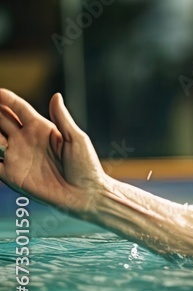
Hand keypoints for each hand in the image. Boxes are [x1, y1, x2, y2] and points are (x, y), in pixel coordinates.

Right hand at [0, 90, 107, 214]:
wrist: (85, 194)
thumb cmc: (86, 166)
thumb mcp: (76, 138)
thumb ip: (62, 118)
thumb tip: (56, 95)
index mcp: (41, 128)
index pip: (18, 109)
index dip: (6, 99)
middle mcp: (25, 140)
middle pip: (0, 120)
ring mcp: (17, 156)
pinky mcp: (11, 174)